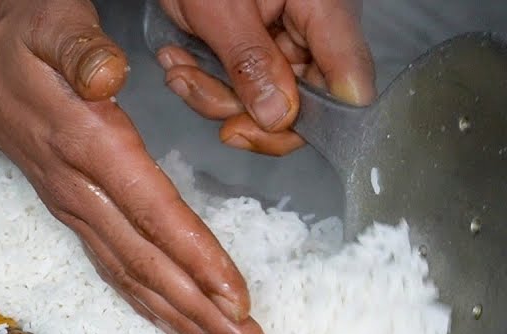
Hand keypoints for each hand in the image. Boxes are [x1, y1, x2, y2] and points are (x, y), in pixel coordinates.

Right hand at [0, 0, 266, 333]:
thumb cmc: (15, 37)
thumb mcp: (48, 22)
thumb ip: (80, 48)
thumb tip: (108, 75)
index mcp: (87, 142)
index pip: (150, 211)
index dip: (195, 257)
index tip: (235, 297)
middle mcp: (78, 189)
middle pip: (145, 262)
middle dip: (199, 311)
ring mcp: (71, 208)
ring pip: (130, 276)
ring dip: (180, 320)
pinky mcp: (71, 213)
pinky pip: (113, 269)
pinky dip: (148, 305)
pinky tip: (178, 327)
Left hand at [155, 0, 375, 154]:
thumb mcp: (221, 10)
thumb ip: (252, 63)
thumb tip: (280, 118)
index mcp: (324, 12)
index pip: (349, 84)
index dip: (313, 121)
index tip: (259, 128)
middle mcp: (311, 34)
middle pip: (298, 106)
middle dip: (237, 108)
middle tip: (195, 87)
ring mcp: (283, 45)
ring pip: (258, 105)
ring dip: (209, 94)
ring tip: (179, 64)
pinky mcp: (255, 53)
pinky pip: (236, 90)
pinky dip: (202, 82)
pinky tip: (181, 58)